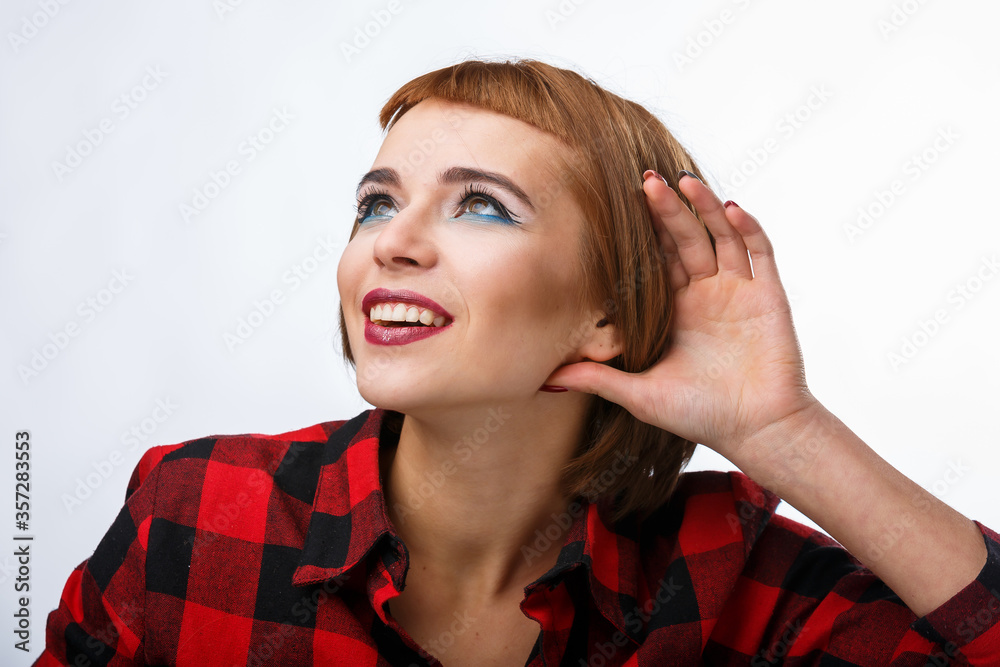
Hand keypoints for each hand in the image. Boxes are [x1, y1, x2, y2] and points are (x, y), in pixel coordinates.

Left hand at [546, 171, 818, 464]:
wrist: (758, 432)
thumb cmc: (701, 415)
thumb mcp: (640, 395)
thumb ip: (598, 379)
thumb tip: (546, 377)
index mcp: (676, 309)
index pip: (656, 259)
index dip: (642, 233)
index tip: (617, 204)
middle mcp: (706, 293)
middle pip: (685, 239)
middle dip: (666, 211)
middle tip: (644, 181)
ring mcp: (739, 290)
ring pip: (720, 236)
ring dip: (704, 208)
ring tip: (683, 182)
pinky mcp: (769, 295)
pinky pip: (760, 252)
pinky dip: (747, 228)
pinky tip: (730, 208)